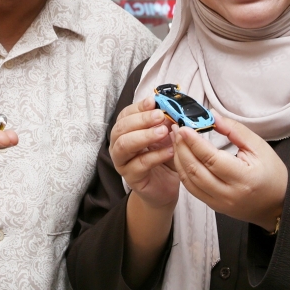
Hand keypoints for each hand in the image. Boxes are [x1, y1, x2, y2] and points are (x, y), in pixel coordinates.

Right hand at [109, 96, 179, 210]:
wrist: (165, 187)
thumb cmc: (163, 158)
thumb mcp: (166, 137)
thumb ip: (165, 124)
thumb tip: (171, 109)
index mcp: (125, 131)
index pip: (125, 115)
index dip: (138, 107)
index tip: (154, 102)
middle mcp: (118, 145)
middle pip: (121, 128)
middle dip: (141, 119)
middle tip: (160, 116)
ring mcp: (122, 162)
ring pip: (124, 145)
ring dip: (144, 136)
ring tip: (163, 132)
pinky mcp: (131, 178)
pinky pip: (140, 164)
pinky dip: (155, 155)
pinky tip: (170, 151)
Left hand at [171, 115, 286, 231]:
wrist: (278, 204)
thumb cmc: (272, 173)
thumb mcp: (259, 146)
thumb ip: (234, 130)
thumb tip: (212, 116)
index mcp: (244, 178)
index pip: (211, 159)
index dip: (194, 142)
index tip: (184, 127)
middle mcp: (228, 194)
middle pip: (196, 170)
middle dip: (182, 148)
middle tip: (176, 129)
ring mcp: (219, 203)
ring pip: (189, 181)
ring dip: (179, 159)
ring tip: (175, 140)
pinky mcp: (214, 206)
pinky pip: (192, 189)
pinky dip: (183, 171)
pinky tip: (181, 156)